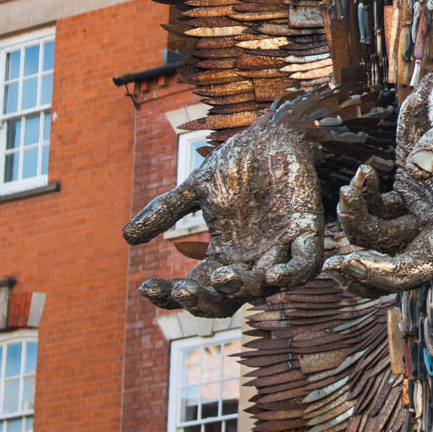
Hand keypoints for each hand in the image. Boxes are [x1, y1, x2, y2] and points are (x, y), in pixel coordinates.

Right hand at [124, 101, 324, 316]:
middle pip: (225, 299)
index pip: (195, 288)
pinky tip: (271, 274)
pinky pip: (304, 265)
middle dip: (203, 299)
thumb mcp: (197, 187)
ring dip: (241, 287)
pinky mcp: (306, 232)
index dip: (170, 294)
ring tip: (223, 275)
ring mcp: (279, 249)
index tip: (145, 286)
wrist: (276, 132)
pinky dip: (290, 275)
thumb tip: (126, 237)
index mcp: (223, 254)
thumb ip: (166, 211)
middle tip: (185, 288)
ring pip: (261, 287)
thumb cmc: (239, 162)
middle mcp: (250, 261)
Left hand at [328, 57, 432, 297]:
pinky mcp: (405, 194)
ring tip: (347, 191)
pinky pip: (375, 214)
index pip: (430, 263)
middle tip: (334, 266)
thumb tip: (417, 169)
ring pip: (382, 241)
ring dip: (357, 224)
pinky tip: (360, 176)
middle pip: (403, 266)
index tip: (358, 264)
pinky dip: (361, 202)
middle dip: (368, 269)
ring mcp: (422, 210)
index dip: (395, 272)